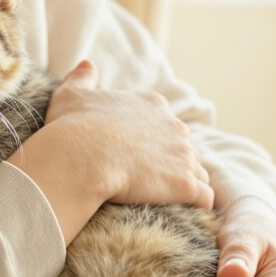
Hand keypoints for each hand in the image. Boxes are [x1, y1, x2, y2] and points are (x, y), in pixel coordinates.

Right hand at [46, 59, 214, 209]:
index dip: (154, 141)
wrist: (79, 157)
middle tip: (151, 181)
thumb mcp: (71, 95)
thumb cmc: (72, 127)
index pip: (165, 124)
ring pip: (197, 171)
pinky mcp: (185, 184)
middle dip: (173, 163)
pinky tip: (185, 211)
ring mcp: (183, 155)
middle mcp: (175, 126)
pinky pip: (204, 196)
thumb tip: (87, 65)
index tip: (138, 156)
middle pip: (184, 147)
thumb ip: (83, 78)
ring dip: (186, 183)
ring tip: (167, 199)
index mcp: (152, 105)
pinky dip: (198, 203)